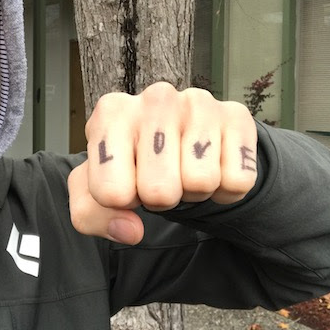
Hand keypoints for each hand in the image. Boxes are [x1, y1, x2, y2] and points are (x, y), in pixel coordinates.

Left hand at [68, 82, 257, 244]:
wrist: (174, 140)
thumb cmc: (128, 165)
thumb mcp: (94, 191)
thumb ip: (92, 216)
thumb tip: (130, 231)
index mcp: (111, 113)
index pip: (112, 193)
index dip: (122, 202)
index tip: (125, 182)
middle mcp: (155, 98)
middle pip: (159, 192)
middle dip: (159, 199)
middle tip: (158, 178)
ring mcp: (199, 102)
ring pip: (201, 183)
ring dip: (193, 192)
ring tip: (182, 169)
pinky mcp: (236, 116)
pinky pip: (237, 180)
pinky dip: (225, 189)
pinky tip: (211, 165)